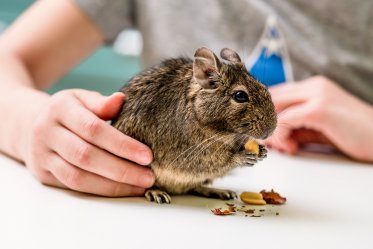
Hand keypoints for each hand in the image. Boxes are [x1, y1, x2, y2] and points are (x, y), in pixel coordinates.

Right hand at [24, 89, 154, 195]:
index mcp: (60, 108)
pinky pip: (73, 187)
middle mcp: (46, 132)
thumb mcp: (82, 98)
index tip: (147, 156)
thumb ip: (101, 103)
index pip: (94, 129)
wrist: (31, 125)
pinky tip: (121, 189)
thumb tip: (121, 99)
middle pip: (86, 156)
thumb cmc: (69, 111)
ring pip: (78, 177)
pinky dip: (100, 190)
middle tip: (149, 177)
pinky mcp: (43, 174)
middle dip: (121, 170)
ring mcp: (42, 155)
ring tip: (139, 186)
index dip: (122, 144)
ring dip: (112, 185)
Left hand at [266, 76, 372, 161]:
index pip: (276, 94)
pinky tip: (291, 148)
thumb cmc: (353, 135)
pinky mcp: (318, 109)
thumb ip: (294, 128)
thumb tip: (269, 137)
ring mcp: (317, 95)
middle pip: (271, 99)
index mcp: (314, 87)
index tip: (265, 135)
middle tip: (268, 143)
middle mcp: (314, 86)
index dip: (266, 115)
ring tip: (283, 148)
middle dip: (265, 122)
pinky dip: (281, 135)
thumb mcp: (318, 129)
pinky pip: (285, 120)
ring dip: (272, 131)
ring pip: (275, 108)